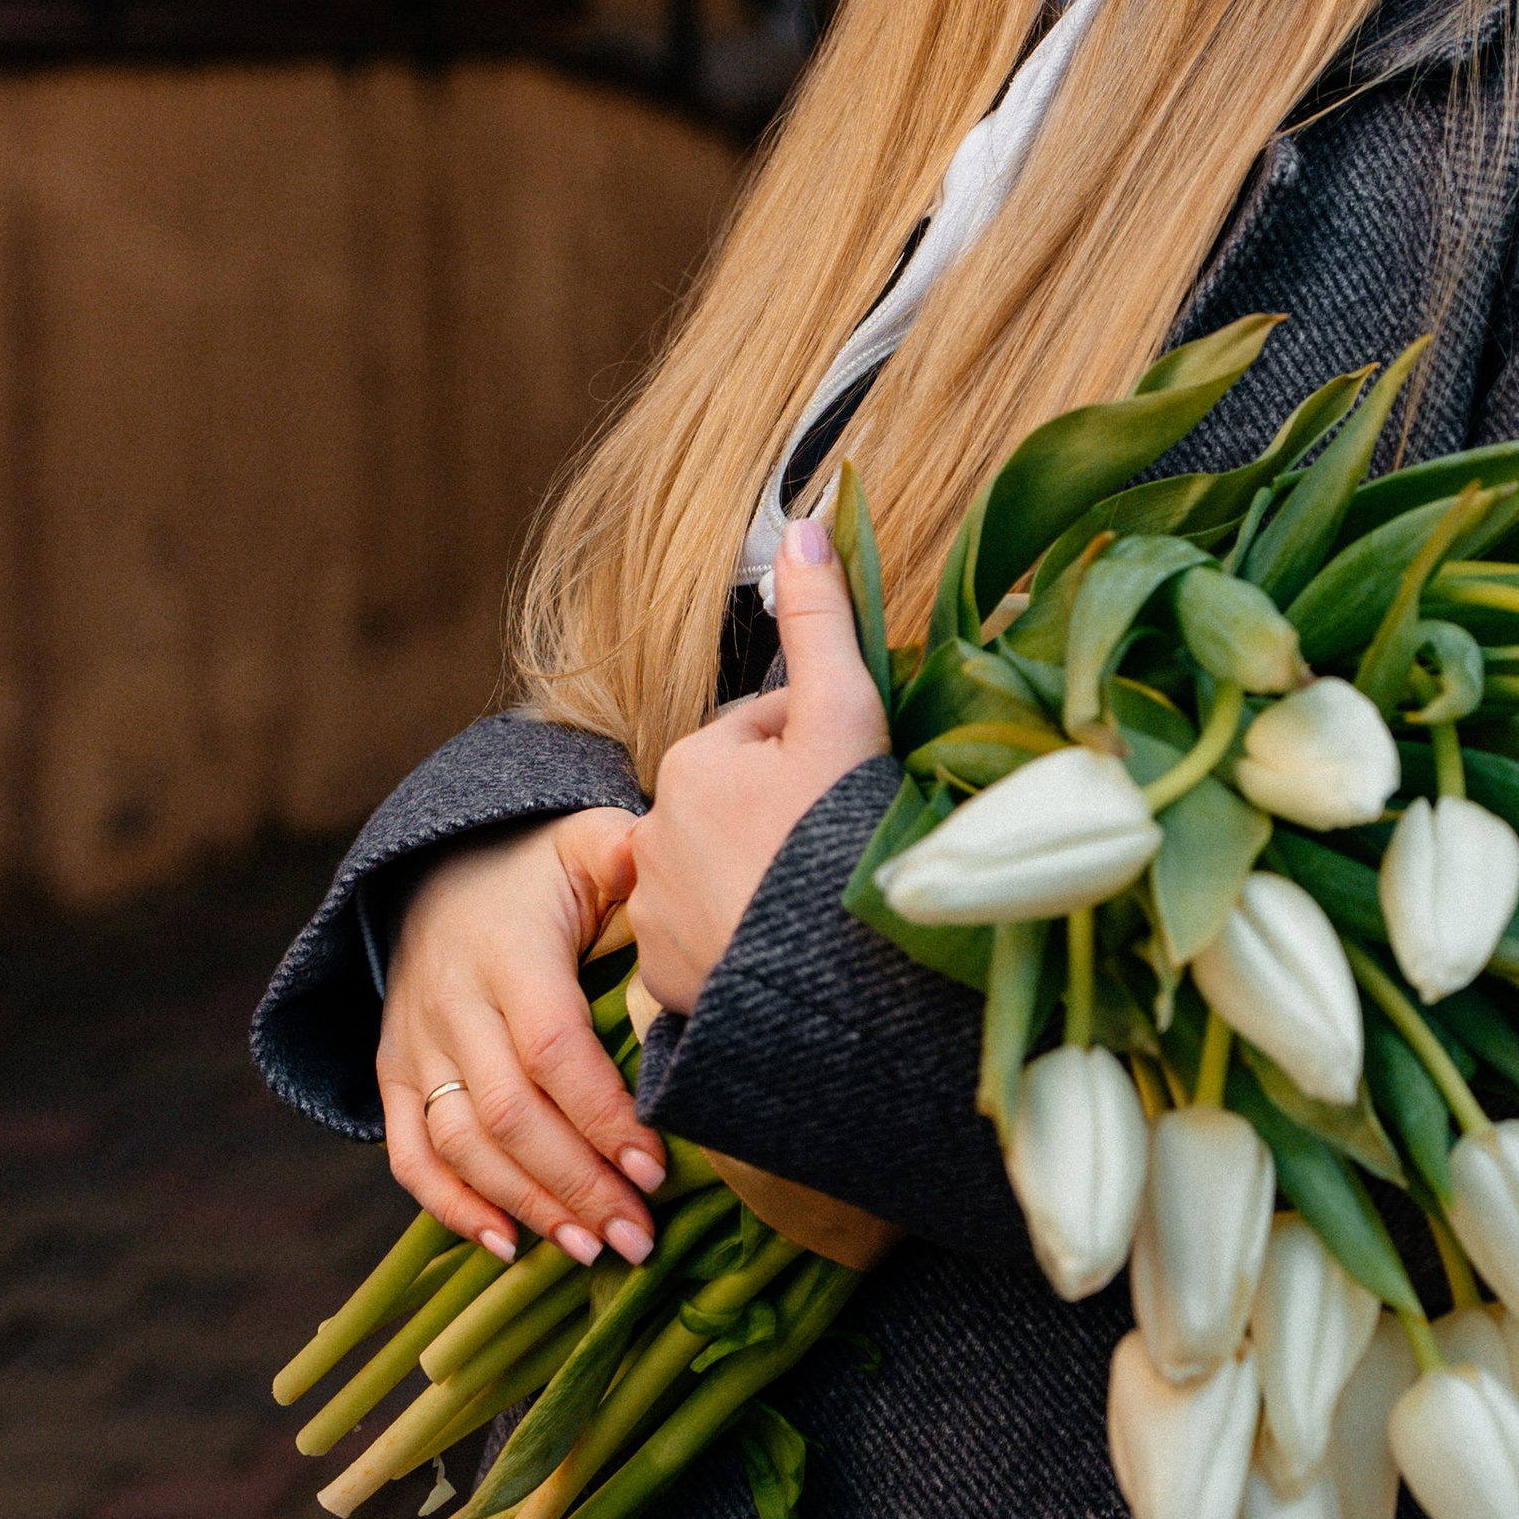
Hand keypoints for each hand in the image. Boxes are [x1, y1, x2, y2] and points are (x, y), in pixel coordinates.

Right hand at [378, 807, 664, 1268]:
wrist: (437, 868)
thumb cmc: (538, 870)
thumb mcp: (582, 841)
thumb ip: (622, 849)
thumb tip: (661, 852)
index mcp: (507, 952)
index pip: (552, 1048)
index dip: (601, 1115)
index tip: (657, 1169)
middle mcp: (451, 1003)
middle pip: (510, 1113)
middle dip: (578, 1185)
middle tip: (641, 1238)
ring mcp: (415, 1043)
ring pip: (461, 1144)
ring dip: (527, 1206)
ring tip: (595, 1251)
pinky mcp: (393, 1073)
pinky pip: (408, 1153)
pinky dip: (451, 1208)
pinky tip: (508, 1247)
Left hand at [627, 520, 890, 1015]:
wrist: (839, 997)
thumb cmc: (844, 848)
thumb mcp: (846, 718)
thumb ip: (824, 620)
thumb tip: (807, 522)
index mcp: (693, 764)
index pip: (769, 732)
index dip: (826, 749)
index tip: (863, 784)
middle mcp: (655, 838)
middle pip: (743, 805)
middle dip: (789, 817)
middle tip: (849, 848)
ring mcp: (658, 916)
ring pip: (724, 873)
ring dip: (765, 878)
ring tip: (823, 905)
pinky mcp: (671, 983)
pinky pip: (710, 944)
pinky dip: (745, 942)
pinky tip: (791, 951)